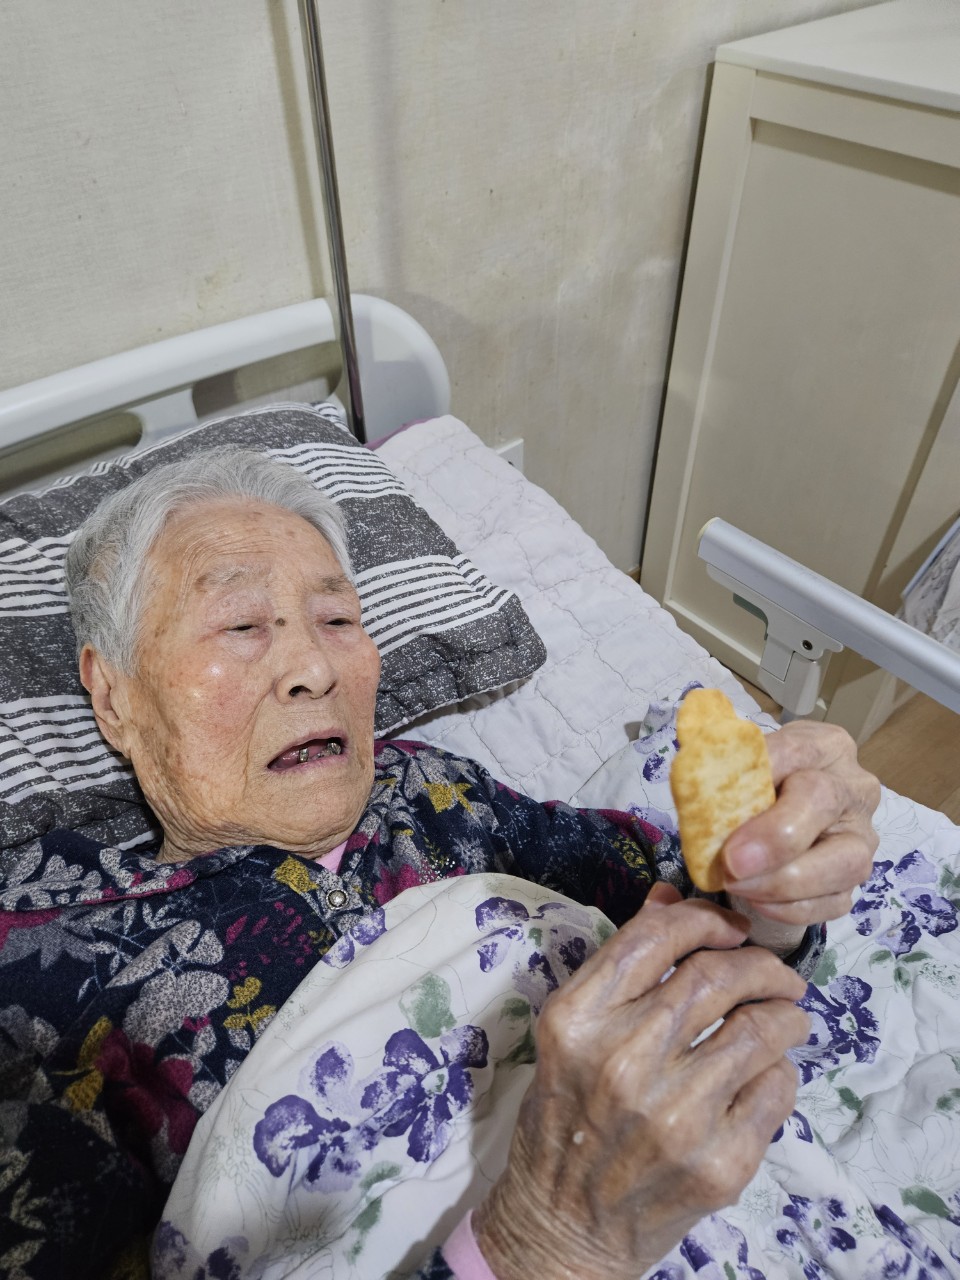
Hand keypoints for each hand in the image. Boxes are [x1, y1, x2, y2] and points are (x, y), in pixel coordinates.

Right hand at [473, 887, 809, 1279]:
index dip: (704, 919)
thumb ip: (625, 964)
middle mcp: (621, 1063)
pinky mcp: (718, 1164)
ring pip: (759, 1029)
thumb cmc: (568, 1114)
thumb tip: (673, 897)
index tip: (729, 927)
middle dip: (760, 965)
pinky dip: (781, 1070)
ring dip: (784, 1013)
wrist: (565, 1221)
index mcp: (577, 1021)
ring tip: (786, 1017)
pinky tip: (766, 1073)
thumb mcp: (574, 1032)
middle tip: (776, 974)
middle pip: (716, 976)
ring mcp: (673, 1117)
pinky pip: (776, 1089)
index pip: (655, 937)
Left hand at [722, 720, 880, 952]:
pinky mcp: (853, 880)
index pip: (796, 750)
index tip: (724, 803)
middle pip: (824, 802)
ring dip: (784, 882)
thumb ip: (723, 766)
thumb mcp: (744, 761)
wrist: (782, 811)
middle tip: (732, 862)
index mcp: (827, 746)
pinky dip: (792, 908)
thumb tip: (695, 778)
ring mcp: (861, 837)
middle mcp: (853, 788)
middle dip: (775, 837)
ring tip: (738, 885)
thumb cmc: (760, 782)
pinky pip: (835, 902)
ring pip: (846, 862)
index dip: (759, 775)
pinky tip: (756, 901)